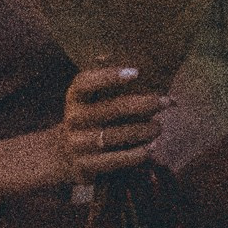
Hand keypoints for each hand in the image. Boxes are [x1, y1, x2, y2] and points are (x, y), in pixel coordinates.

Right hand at [59, 64, 166, 182]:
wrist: (62, 155)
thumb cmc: (86, 119)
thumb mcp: (87, 100)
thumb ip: (103, 83)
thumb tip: (122, 61)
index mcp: (74, 97)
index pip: (86, 82)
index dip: (109, 76)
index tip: (136, 72)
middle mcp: (74, 119)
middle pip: (111, 109)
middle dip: (143, 104)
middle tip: (165, 102)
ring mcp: (79, 144)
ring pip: (115, 135)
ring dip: (143, 131)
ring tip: (158, 127)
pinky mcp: (86, 165)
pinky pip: (115, 160)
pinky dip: (136, 154)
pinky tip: (151, 147)